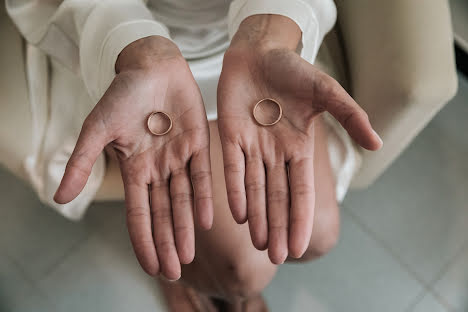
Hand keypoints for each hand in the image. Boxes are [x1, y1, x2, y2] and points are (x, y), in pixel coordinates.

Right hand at [54, 36, 212, 279]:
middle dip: (167, 242)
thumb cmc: (122, 95)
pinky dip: (203, 198)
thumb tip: (58, 198)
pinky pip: (203, 176)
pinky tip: (205, 221)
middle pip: (163, 213)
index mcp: (135, 169)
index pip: (138, 213)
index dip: (143, 240)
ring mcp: (179, 158)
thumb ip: (80, 162)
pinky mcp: (200, 143)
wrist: (152, 65)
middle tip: (174, 270)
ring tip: (187, 255)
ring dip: (184, 227)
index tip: (151, 266)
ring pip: (182, 200)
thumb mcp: (97, 129)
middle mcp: (158, 169)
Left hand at [217, 15, 381, 263]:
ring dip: (257, 217)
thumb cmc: (293, 70)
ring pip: (255, 189)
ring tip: (259, 244)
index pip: (301, 190)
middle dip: (278, 226)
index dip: (300, 217)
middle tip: (276, 257)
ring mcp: (252, 146)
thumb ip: (350, 116)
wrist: (259, 52)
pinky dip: (236, 191)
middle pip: (277, 197)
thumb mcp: (325, 92)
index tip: (300, 246)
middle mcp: (276, 153)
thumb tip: (377, 145)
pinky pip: (234, 169)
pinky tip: (238, 214)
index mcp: (299, 147)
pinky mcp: (230, 136)